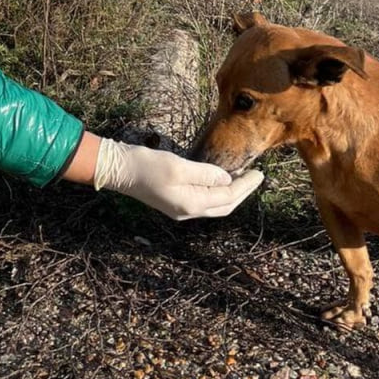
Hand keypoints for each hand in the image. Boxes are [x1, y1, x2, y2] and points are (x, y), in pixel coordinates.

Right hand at [93, 138, 263, 220]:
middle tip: (257, 176)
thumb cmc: (146, 166)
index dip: (246, 185)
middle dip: (243, 192)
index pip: (227, 197)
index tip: (260, 173)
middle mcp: (187, 211)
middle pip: (224, 206)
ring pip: (215, 205)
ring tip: (244, 177)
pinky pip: (204, 200)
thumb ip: (205, 174)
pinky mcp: (174, 201)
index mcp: (191, 204)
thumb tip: (226, 179)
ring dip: (231, 192)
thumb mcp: (179, 166)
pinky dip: (217, 191)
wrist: (118, 170)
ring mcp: (180, 209)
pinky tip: (220, 179)